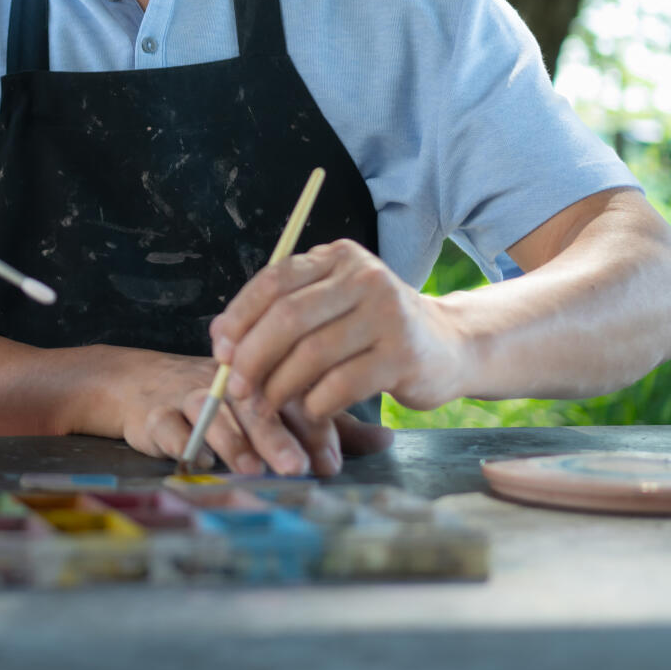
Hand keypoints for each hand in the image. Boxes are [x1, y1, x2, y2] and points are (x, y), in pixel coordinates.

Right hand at [113, 348, 390, 476]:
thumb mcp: (277, 406)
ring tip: (250, 467)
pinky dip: (182, 443)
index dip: (310, 428)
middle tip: (296, 467)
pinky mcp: (154, 414)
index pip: (291, 393)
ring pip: (210, 412)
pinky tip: (198, 461)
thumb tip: (386, 438)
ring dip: (230, 440)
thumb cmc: (222, 400)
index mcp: (262, 376)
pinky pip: (167, 427)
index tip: (328, 465)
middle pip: (253, 403)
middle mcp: (227, 383)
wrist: (141, 387)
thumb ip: (328, 424)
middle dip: (275, 436)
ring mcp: (187, 396)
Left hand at [209, 239, 468, 419]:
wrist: (452, 345)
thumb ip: (282, 312)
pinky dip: (315, 403)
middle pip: (288, 317)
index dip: (240, 317)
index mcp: (338, 258)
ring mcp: (388, 314)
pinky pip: (341, 384)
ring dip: (279, 386)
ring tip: (266, 405)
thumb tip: (220, 335)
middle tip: (236, 386)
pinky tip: (309, 411)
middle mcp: (364, 278)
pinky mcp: (403, 355)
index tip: (219, 350)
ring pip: (312, 353)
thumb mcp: (333, 304)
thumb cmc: (375, 329)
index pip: (274, 280)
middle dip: (253, 356)